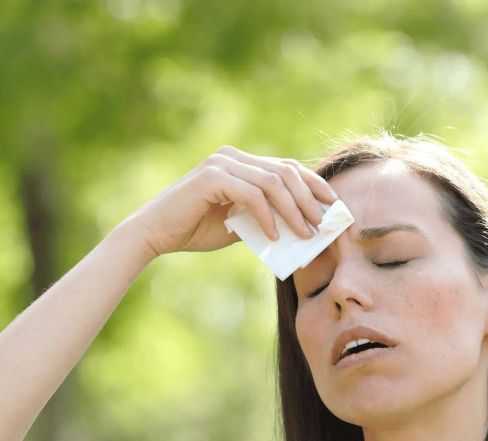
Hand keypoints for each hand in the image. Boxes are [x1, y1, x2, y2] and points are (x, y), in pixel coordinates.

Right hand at [118, 145, 337, 257]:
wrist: (154, 235)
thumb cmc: (193, 230)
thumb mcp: (237, 224)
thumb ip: (263, 218)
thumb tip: (300, 227)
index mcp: (239, 162)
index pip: (285, 167)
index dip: (313, 184)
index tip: (333, 206)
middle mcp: (232, 156)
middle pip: (285, 171)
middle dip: (309, 198)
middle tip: (323, 224)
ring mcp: (222, 163)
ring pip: (273, 183)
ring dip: (294, 210)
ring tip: (305, 234)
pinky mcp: (212, 177)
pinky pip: (252, 195)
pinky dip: (267, 217)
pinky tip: (274, 237)